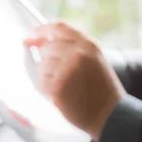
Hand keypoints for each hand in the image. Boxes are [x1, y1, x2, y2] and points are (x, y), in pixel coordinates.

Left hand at [24, 21, 124, 141]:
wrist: (110, 114)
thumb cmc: (101, 90)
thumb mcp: (95, 59)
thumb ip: (74, 47)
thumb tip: (42, 42)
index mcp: (88, 44)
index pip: (59, 27)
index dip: (42, 29)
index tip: (32, 32)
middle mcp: (78, 53)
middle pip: (47, 46)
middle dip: (46, 59)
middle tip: (58, 74)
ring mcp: (66, 69)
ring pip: (42, 65)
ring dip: (48, 75)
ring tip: (65, 86)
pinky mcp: (57, 86)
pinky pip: (42, 81)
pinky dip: (47, 89)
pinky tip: (61, 95)